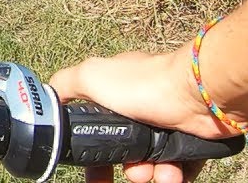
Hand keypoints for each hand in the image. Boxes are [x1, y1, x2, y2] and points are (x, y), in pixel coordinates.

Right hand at [49, 47, 247, 182]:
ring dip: (145, 174)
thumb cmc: (143, 84)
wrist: (200, 95)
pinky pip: (176, 169)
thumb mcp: (92, 75)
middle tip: (109, 182)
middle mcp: (141, 107)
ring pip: (148, 163)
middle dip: (117, 167)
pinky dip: (171, 175)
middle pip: (122, 148)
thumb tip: (47, 96)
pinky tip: (170, 174)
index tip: (87, 166)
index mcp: (117, 91)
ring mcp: (166, 125)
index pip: (97, 123)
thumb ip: (65, 83)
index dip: (90, 146)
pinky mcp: (189, 142)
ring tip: (150, 174)